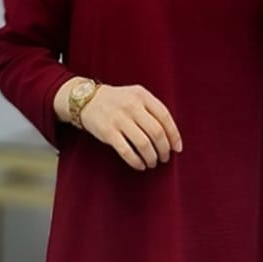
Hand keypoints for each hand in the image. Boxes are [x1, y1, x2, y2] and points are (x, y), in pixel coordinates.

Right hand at [66, 81, 181, 170]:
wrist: (85, 99)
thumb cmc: (118, 102)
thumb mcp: (136, 97)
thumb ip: (153, 111)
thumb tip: (172, 138)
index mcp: (142, 95)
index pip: (165, 117)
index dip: (174, 135)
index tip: (177, 149)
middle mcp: (131, 105)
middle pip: (157, 132)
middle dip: (164, 149)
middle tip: (165, 158)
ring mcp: (118, 118)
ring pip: (144, 144)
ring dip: (152, 157)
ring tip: (153, 163)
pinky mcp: (107, 132)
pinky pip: (126, 151)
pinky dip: (136, 161)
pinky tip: (140, 165)